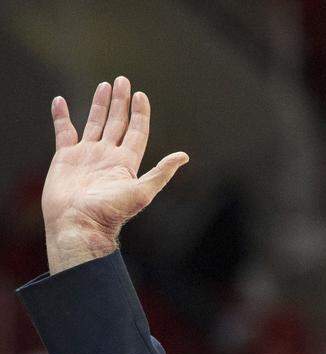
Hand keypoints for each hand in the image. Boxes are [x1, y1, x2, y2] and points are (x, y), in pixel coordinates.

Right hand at [41, 76, 188, 272]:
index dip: (140, 113)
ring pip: (95, 123)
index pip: (136, 131)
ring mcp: (87, 155)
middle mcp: (107, 155)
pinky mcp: (65, 157)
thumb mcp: (143, 191)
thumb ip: (162, 172)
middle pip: (117, 122)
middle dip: (121, 102)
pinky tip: (61, 102)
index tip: (141, 95)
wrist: (78, 223)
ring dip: (100, 105)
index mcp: (126, 162)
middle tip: (123, 80)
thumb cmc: (110, 212)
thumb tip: (185, 156)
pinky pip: (64, 131)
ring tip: (104, 85)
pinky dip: (62, 116)